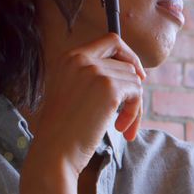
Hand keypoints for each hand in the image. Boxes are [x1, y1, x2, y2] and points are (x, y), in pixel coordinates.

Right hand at [26, 33, 146, 176]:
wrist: (54, 152)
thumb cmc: (64, 130)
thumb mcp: (74, 93)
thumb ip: (95, 77)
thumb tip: (136, 72)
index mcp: (69, 57)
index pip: (110, 41)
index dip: (129, 55)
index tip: (138, 75)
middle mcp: (80, 59)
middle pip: (126, 65)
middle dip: (131, 92)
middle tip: (127, 116)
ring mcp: (94, 71)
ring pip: (135, 80)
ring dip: (134, 106)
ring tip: (121, 127)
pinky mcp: (109, 88)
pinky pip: (137, 93)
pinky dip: (135, 112)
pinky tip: (122, 129)